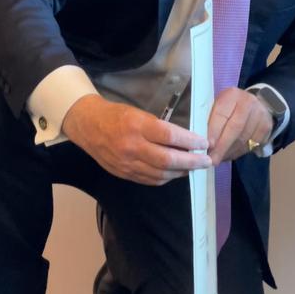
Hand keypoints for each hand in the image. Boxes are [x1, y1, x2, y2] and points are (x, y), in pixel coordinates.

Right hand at [62, 94, 210, 184]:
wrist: (88, 126)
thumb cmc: (118, 116)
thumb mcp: (140, 113)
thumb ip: (161, 127)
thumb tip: (187, 140)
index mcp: (137, 126)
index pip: (170, 136)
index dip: (190, 142)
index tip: (205, 143)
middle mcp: (132, 146)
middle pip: (168, 159)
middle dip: (192, 161)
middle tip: (207, 160)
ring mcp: (127, 163)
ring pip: (161, 173)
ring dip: (182, 172)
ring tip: (194, 167)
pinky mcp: (124, 174)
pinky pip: (150, 180)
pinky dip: (167, 178)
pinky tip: (176, 173)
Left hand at [207, 88, 272, 165]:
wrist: (258, 104)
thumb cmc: (231, 107)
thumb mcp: (218, 106)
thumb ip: (209, 120)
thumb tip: (200, 141)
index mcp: (232, 95)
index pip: (222, 114)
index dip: (214, 132)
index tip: (207, 146)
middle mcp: (248, 103)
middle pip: (235, 128)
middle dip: (222, 146)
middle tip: (212, 160)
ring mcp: (260, 115)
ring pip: (244, 139)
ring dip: (229, 152)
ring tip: (219, 159)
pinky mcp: (267, 128)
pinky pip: (252, 145)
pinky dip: (239, 153)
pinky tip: (230, 155)